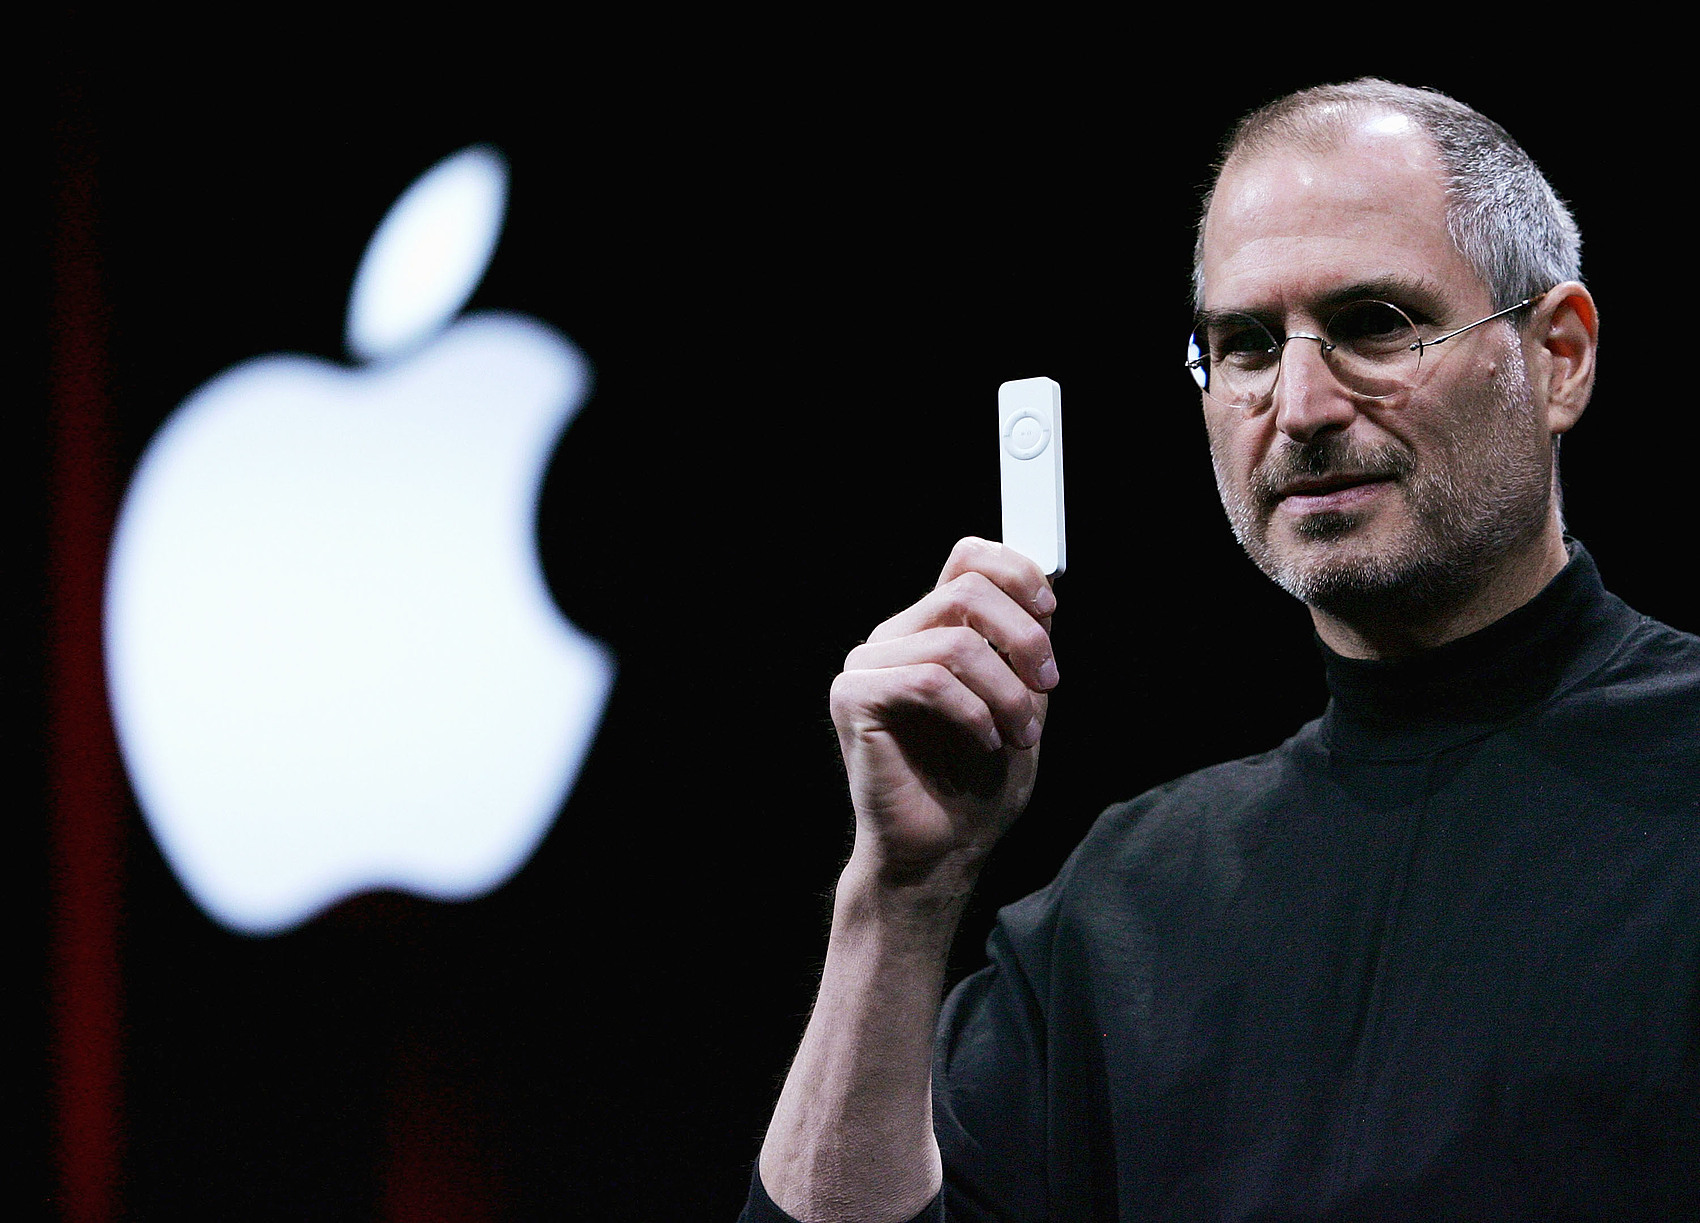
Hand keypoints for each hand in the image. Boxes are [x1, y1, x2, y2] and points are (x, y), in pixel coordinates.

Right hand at [829, 537, 1058, 883]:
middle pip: (967, 589)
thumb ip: (1022, 650)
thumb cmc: (977, 786)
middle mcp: (894, 638)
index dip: (1015, 571)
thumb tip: (1043, 599)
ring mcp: (867, 666)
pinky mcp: (853, 698)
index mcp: (929, 629)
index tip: (1051, 612)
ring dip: (1006, 691)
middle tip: (1047, 686)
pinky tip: (984, 742)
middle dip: (1024, 638)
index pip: (967, 558)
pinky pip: (929, 681)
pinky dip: (972, 712)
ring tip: (1021, 735)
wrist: (942, 853)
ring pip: (955, 641)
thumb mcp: (1021, 703)